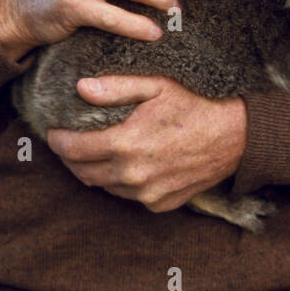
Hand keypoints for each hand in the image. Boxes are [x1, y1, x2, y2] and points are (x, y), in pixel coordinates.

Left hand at [46, 76, 247, 211]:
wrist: (236, 137)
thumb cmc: (196, 105)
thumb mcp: (157, 86)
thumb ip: (117, 88)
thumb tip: (81, 88)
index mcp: (126, 143)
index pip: (73, 149)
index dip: (58, 141)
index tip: (54, 133)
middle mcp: (133, 175)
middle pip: (83, 173)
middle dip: (70, 159)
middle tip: (68, 144)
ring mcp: (146, 193)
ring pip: (104, 187)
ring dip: (94, 171)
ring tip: (95, 154)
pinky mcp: (160, 204)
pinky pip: (129, 196)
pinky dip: (122, 183)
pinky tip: (128, 166)